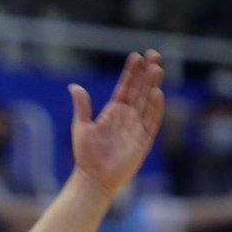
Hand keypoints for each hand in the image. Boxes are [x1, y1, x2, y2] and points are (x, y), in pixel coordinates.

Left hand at [69, 50, 164, 197]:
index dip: (131, 72)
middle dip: (146, 73)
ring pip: (147, 101)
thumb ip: (82, 106)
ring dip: (152, 85)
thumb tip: (73, 86)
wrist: (93, 177)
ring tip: (157, 68)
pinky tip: (158, 92)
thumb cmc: (86, 154)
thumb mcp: (81, 126)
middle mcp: (127, 116)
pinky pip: (151, 120)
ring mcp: (137, 127)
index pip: (125, 87)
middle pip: (140, 90)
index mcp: (113, 111)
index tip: (136, 56)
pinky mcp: (143, 139)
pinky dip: (155, 107)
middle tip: (153, 54)